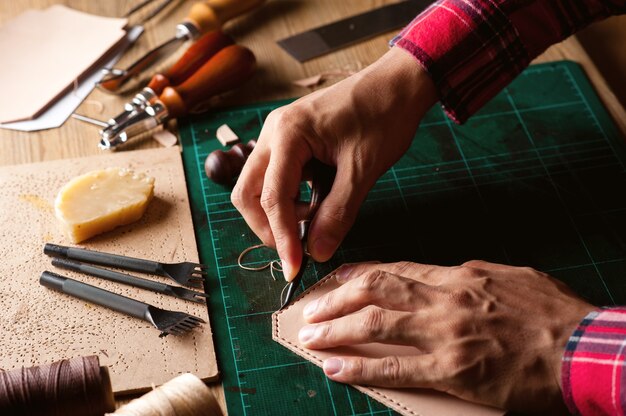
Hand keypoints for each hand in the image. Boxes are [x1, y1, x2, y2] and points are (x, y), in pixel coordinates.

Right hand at [231, 48, 437, 280]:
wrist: (397, 83)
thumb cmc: (384, 116)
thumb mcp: (363, 170)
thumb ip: (338, 213)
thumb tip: (318, 253)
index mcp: (288, 134)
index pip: (272, 198)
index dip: (282, 239)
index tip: (295, 269)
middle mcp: (273, 133)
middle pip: (247, 194)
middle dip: (267, 227)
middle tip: (297, 248)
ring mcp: (277, 135)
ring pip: (256, 187)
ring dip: (277, 213)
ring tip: (313, 221)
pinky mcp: (288, 141)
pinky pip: (274, 177)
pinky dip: (287, 199)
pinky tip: (314, 204)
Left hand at [298, 261, 594, 412]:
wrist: (583, 349)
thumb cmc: (554, 314)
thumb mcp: (513, 278)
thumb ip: (476, 276)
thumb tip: (451, 274)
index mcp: (460, 275)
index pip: (397, 269)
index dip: (361, 274)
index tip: (338, 278)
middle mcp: (445, 298)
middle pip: (377, 289)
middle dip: (338, 297)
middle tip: (312, 307)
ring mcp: (445, 333)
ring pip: (376, 323)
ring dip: (337, 328)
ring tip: (310, 335)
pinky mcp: (451, 369)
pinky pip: (394, 367)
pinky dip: (359, 367)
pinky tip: (335, 368)